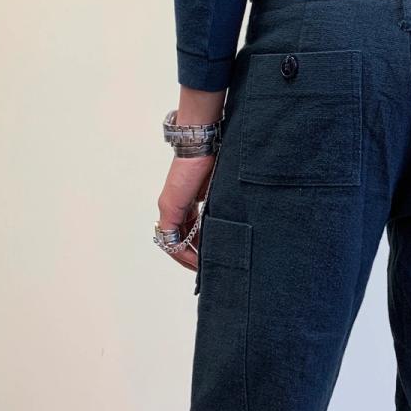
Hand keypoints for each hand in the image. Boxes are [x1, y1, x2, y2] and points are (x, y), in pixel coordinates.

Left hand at [156, 86, 225, 271]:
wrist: (202, 141)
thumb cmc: (215, 155)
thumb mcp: (222, 186)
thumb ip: (223, 201)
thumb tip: (241, 212)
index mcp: (188, 199)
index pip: (190, 230)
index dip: (201, 246)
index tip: (215, 257)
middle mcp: (176, 205)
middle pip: (181, 239)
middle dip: (195, 256)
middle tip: (211, 270)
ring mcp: (170, 207)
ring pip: (175, 242)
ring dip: (190, 257)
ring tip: (207, 269)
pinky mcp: (170, 208)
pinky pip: (172, 238)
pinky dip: (183, 252)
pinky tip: (198, 261)